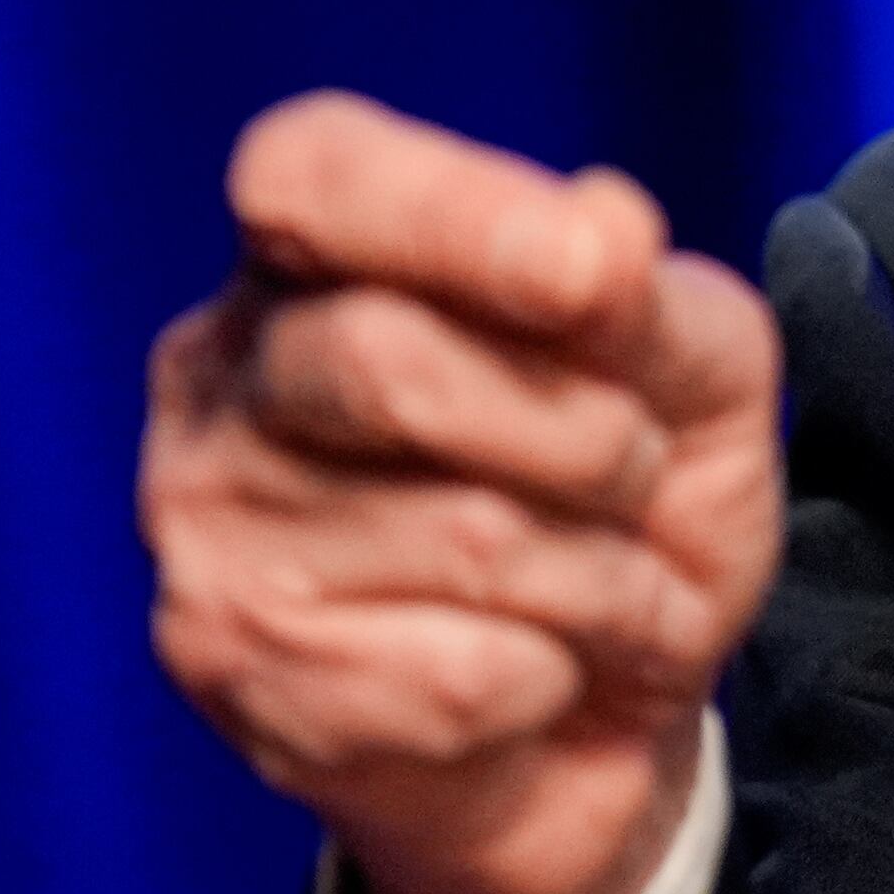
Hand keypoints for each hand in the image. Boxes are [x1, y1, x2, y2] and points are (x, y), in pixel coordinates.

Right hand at [142, 92, 782, 893]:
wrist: (606, 719)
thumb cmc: (625, 499)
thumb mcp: (687, 369)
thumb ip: (648, 296)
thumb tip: (603, 223)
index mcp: (315, 251)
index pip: (312, 174)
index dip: (449, 214)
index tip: (592, 269)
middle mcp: (224, 373)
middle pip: (387, 362)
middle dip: (583, 433)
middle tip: (635, 471)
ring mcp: (206, 531)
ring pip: (459, 538)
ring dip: (601, 576)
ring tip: (606, 589)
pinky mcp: (236, 677)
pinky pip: (458, 677)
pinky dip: (555, 675)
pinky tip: (540, 672)